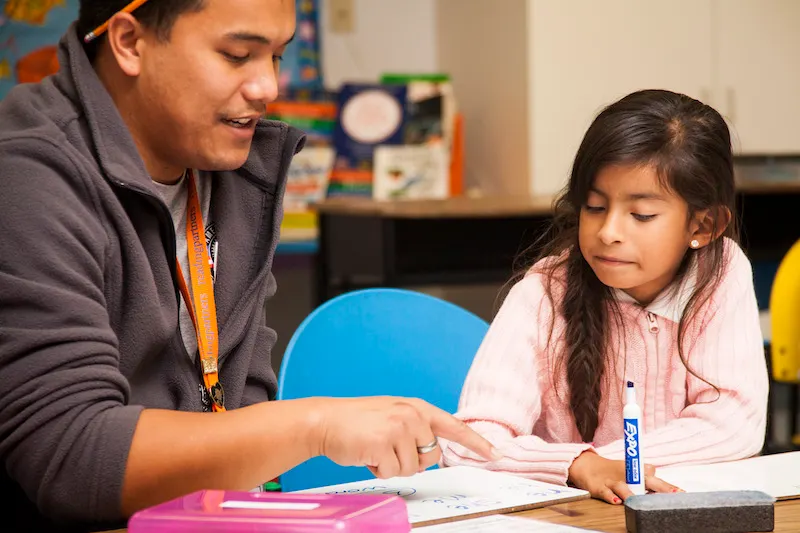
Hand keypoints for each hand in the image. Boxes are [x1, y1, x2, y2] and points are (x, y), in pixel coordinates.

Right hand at [310, 396, 501, 477]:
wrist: (324, 420)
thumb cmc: (357, 423)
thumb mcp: (392, 416)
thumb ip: (416, 429)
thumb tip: (433, 455)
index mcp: (417, 407)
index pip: (454, 426)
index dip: (476, 442)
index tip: (496, 454)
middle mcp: (412, 414)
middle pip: (431, 457)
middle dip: (409, 460)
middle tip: (385, 447)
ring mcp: (399, 427)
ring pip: (411, 468)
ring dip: (390, 466)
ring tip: (373, 448)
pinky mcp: (384, 441)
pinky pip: (392, 472)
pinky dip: (377, 469)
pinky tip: (366, 453)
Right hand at [567, 450, 680, 503]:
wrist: (588, 466)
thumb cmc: (614, 472)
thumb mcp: (630, 471)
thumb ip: (646, 474)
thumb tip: (659, 474)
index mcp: (637, 474)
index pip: (656, 480)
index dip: (669, 487)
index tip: (682, 494)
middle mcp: (627, 477)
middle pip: (646, 481)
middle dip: (661, 487)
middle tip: (674, 494)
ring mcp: (613, 482)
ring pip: (623, 487)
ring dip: (631, 493)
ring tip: (639, 499)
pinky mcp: (599, 486)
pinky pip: (605, 492)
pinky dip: (609, 496)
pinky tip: (615, 501)